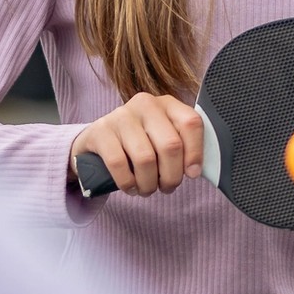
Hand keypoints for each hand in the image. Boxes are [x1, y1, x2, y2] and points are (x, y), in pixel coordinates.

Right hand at [69, 92, 204, 195]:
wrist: (98, 142)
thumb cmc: (139, 144)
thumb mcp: (162, 139)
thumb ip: (182, 148)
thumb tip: (194, 171)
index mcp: (167, 104)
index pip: (191, 123)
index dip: (195, 153)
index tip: (191, 174)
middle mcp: (145, 104)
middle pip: (170, 145)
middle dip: (171, 175)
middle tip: (166, 186)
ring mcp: (121, 115)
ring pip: (145, 158)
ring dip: (149, 183)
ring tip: (147, 189)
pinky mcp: (100, 131)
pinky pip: (119, 164)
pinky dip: (127, 183)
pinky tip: (130, 187)